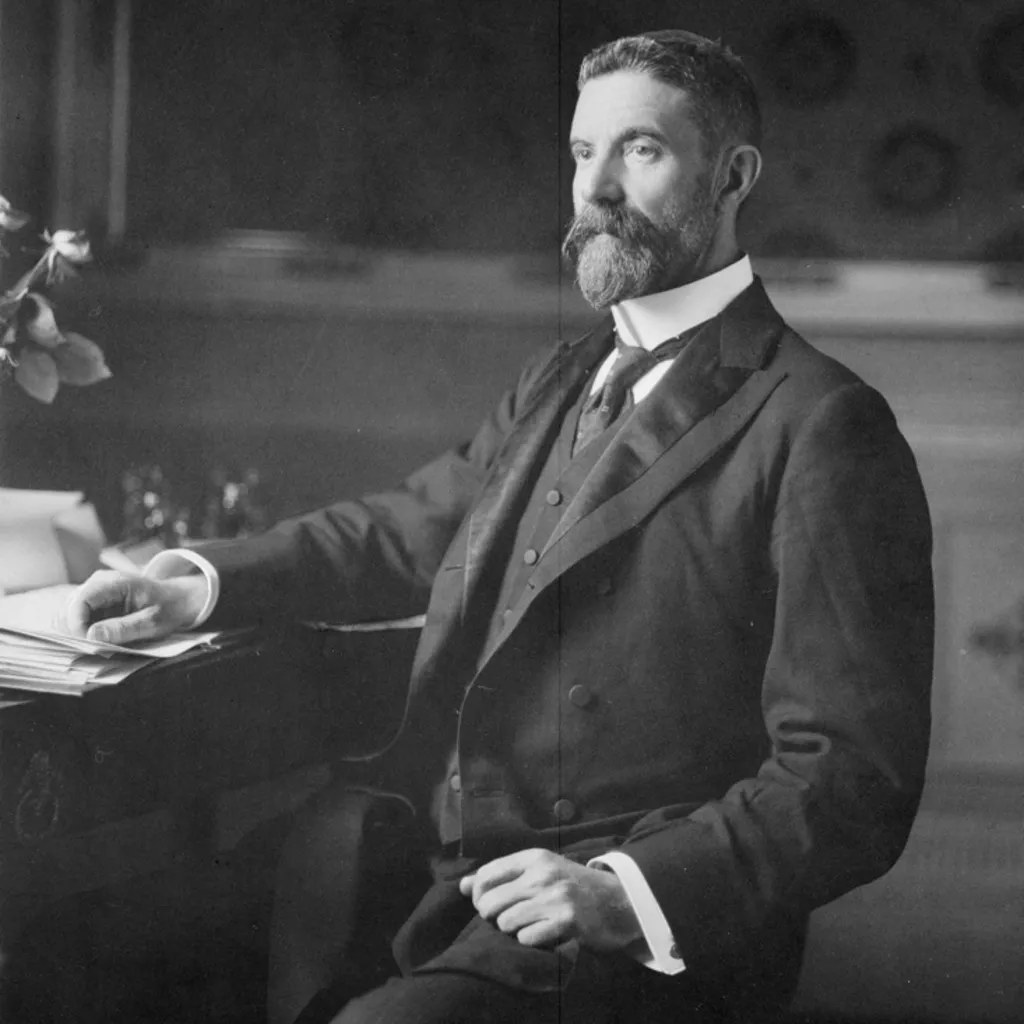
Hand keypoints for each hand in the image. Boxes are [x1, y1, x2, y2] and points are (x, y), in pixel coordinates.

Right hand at [65, 570, 207, 642]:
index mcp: (115, 582)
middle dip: (76, 631)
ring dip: (78, 634)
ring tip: (100, 647)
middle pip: (69, 607)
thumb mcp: (153, 622)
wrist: (178, 599)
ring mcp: (95, 592)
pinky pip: (79, 619)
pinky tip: (99, 643)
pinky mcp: (95, 604)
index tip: (88, 644)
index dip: (76, 623)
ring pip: (69, 615)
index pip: (80, 599)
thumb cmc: (169, 608)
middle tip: (96, 650)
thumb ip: (123, 628)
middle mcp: (99, 583)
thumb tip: (91, 636)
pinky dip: (83, 634)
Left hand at [459, 848, 642, 951]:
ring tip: (530, 926)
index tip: (490, 905)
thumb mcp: (539, 871)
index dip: (479, 896)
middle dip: (492, 917)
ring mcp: (555, 897)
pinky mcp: (567, 921)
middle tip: (509, 920)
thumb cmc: (572, 886)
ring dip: (513, 931)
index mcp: (534, 857)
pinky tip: (545, 935)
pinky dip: (531, 942)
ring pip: (505, 922)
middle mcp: (542, 873)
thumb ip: (501, 876)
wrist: (619, 901)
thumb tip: (461, 886)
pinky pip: (526, 938)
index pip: (485, 875)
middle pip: (489, 903)